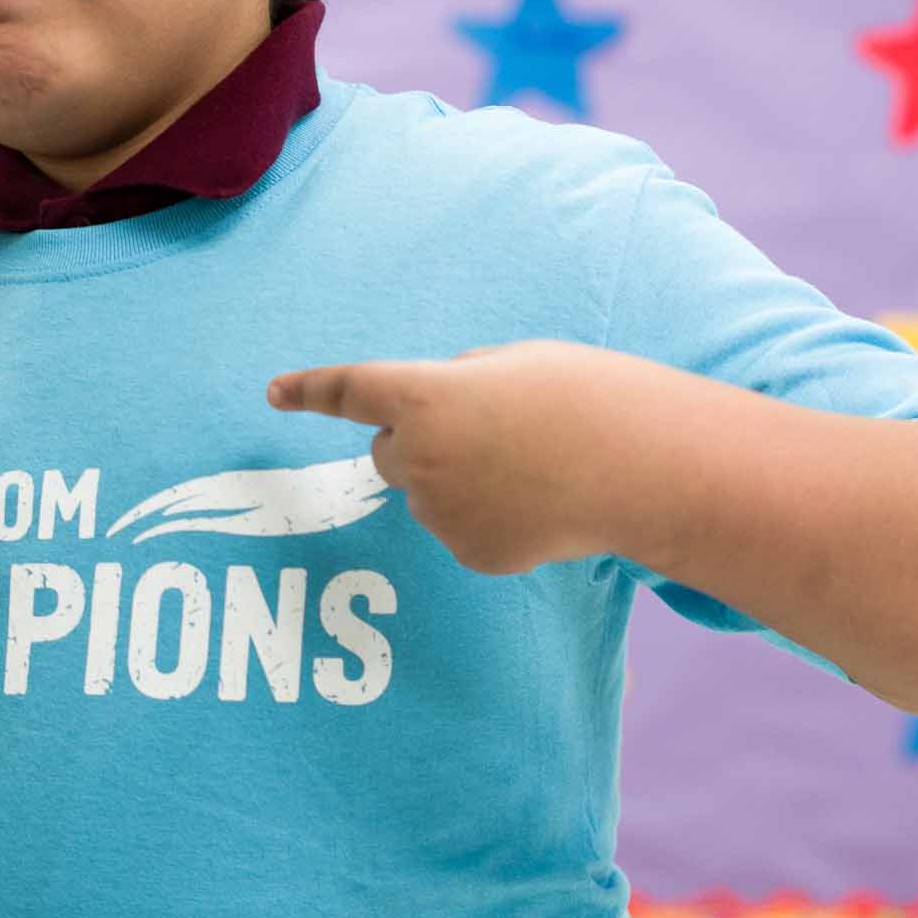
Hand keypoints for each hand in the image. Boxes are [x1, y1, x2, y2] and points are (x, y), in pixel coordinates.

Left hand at [266, 340, 662, 575]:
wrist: (642, 468)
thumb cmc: (585, 397)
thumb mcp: (514, 363)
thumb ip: (457, 383)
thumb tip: (435, 417)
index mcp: (426, 398)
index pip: (350, 390)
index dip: (310, 389)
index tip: (275, 392)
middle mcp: (420, 461)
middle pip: (388, 453)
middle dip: (419, 442)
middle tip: (490, 431)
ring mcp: (443, 515)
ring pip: (427, 495)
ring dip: (459, 480)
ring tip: (531, 467)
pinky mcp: (471, 554)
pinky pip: (461, 530)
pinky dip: (488, 517)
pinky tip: (538, 504)